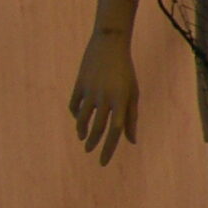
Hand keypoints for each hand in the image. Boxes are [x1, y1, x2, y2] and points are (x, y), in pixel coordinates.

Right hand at [71, 31, 139, 165]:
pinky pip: (74, 105)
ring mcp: (90, 90)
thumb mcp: (133, 93)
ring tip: (84, 139)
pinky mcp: (79, 84)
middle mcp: (105, 97)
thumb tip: (131, 142)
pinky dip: (76, 115)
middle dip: (94, 144)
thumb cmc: (126, 71)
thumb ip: (132, 117)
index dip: (109, 149)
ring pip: (83, 119)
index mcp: (122, 100)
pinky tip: (79, 120)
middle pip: (98, 128)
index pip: (115, 131)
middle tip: (90, 152)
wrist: (110, 44)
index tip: (102, 163)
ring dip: (83, 132)